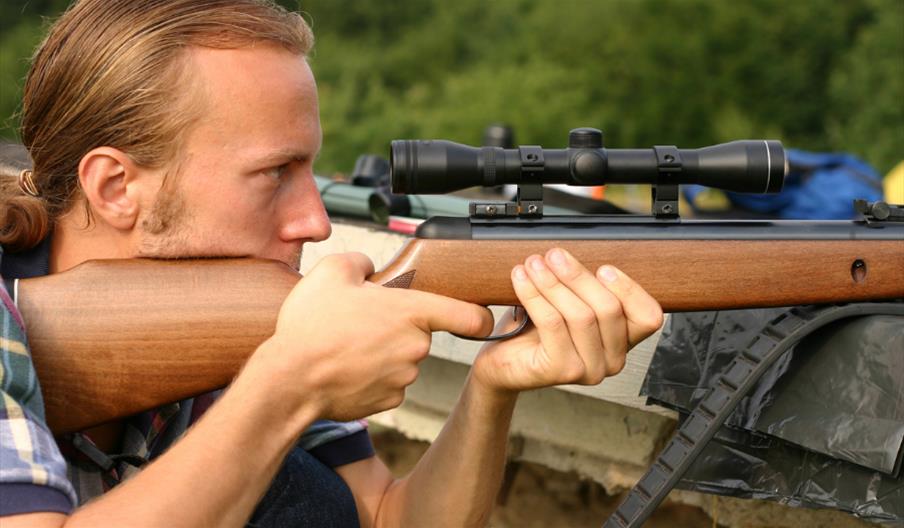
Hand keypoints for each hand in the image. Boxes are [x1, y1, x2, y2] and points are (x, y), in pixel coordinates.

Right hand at [256, 253, 493, 420]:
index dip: (480, 317)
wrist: (289, 380)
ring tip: (346, 345)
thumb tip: (370, 269)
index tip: (481, 317)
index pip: (469, 316)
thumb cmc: (311, 325)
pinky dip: (373, 376)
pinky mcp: (389, 401)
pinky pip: (389, 383)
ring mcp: (404, 378)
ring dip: (383, 352)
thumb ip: (361, 262)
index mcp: (412, 312)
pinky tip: (346, 368)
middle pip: (422, 334)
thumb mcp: (332, 271)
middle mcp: (416, 347)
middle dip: (398, 327)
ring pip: (403, 359)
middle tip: (362, 322)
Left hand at [472, 248, 662, 393]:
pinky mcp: (562, 371)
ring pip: (580, 315)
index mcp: (622, 341)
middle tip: (554, 255)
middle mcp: (612, 360)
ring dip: (553, 282)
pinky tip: (522, 279)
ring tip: (534, 264)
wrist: (504, 361)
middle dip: (578, 276)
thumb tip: (576, 255)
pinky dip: (535, 295)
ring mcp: (590, 369)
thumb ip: (584, 287)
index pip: (648, 316)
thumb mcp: (569, 303)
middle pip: (609, 309)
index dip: (630, 289)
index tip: (603, 267)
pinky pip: (553, 323)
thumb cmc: (537, 331)